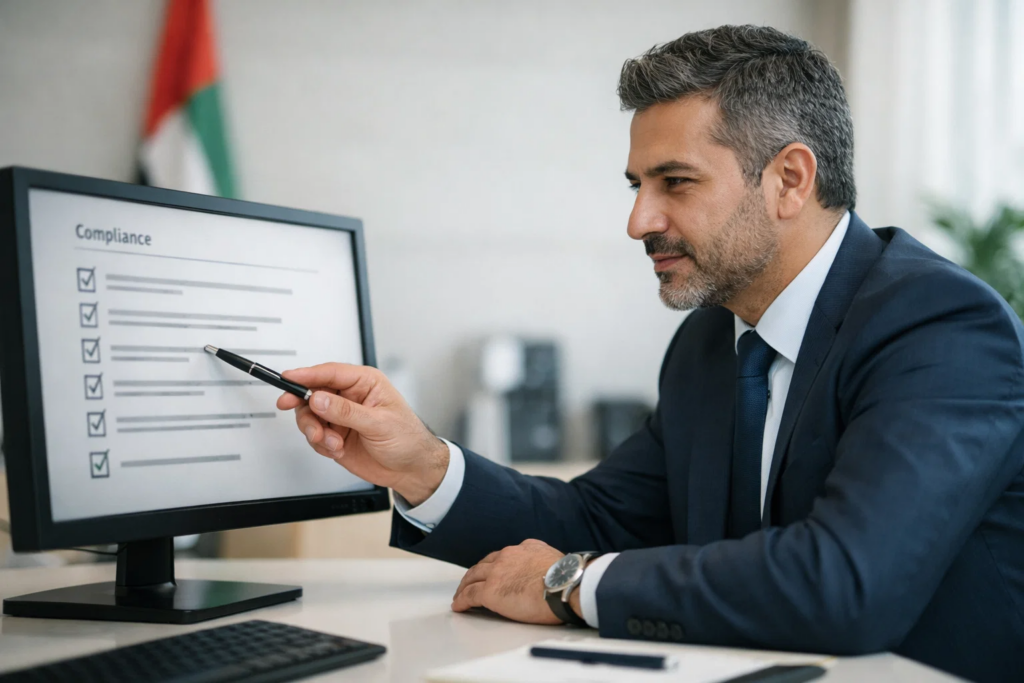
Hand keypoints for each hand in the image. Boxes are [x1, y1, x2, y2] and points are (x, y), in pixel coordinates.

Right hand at [276, 363, 448, 504]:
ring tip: (332, 443)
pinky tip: (337, 450)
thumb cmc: (407, 440)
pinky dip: (321, 445)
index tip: (288, 379)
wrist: (411, 470)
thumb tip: (319, 399)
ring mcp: (341, 416)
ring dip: (316, 431)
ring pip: (310, 416)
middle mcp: (350, 397)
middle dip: (306, 409)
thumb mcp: (378, 423)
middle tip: (307, 421)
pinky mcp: (335, 435)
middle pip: (313, 393)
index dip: (306, 375)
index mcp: (365, 383)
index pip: (330, 372)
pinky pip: (315, 435)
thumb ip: (346, 411)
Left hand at [451, 539, 584, 624]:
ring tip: (460, 595)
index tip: (492, 572)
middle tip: (469, 583)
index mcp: (524, 548)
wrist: (565, 584)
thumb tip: (548, 573)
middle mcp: (507, 556)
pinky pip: (470, 595)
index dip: (494, 565)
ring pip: (472, 577)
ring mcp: (497, 573)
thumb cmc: (568, 578)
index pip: (503, 556)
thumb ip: (544, 561)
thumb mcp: (556, 559)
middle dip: (475, 574)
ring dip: (464, 586)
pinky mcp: (490, 591)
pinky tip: (459, 606)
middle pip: (484, 565)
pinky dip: (462, 600)